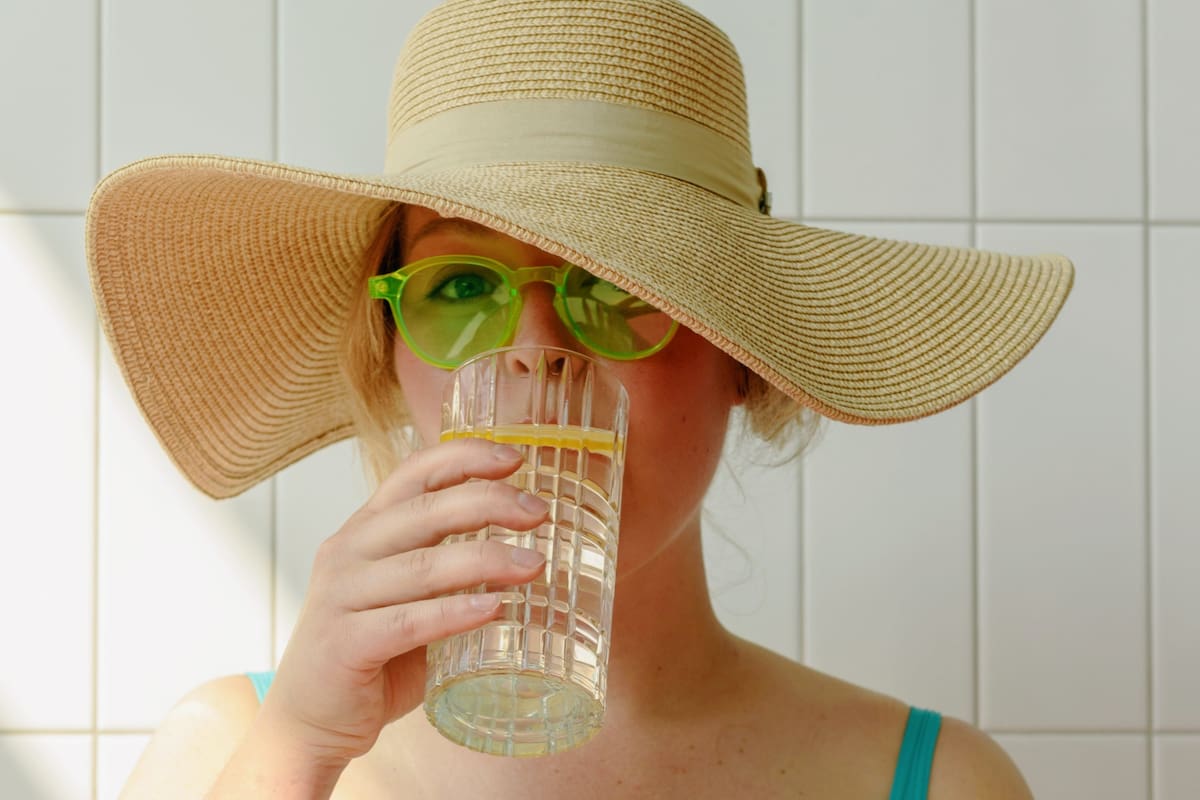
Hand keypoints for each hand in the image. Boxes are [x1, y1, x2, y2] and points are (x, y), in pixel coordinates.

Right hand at [259, 439, 548, 765]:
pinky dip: (454, 612)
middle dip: (489, 502)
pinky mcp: (344, 643)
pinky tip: (493, 609)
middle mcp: (348, 552)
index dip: (464, 458)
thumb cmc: (371, 655)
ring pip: (423, 565)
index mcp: (366, 529)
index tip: (515, 459)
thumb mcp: (410, 597)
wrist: (310, 721)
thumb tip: (526, 553)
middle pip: (426, 509)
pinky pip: (408, 622)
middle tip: (539, 512)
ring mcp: (341, 596)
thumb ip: (451, 571)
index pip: (413, 473)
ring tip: (535, 565)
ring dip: (486, 559)